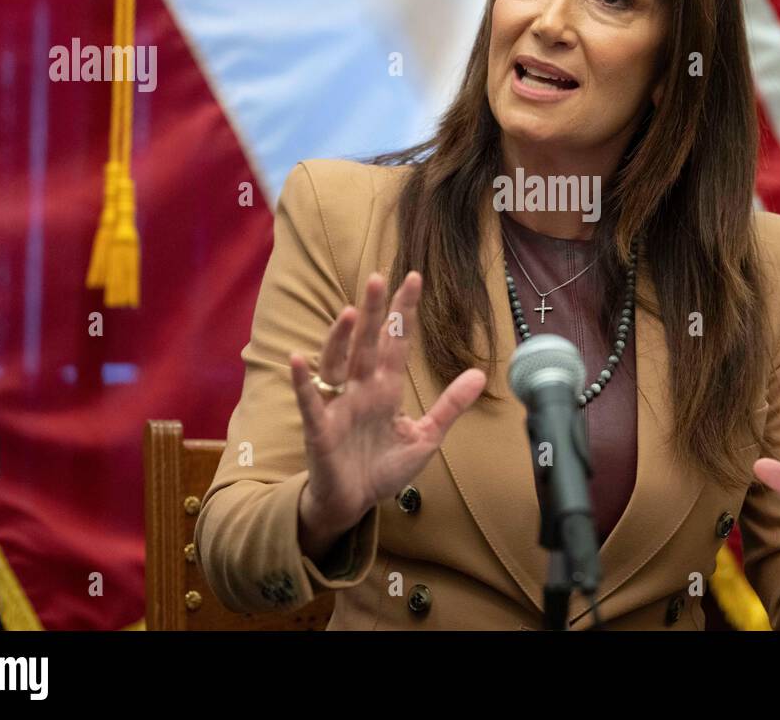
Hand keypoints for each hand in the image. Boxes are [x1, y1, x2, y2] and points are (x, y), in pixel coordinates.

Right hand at [290, 270, 486, 548]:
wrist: (354, 504)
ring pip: (338, 363)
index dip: (404, 313)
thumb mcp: (426, 436)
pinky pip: (310, 401)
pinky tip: (299, 359)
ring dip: (340, 338)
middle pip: (367, 343)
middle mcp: (361, 389)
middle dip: (373, 312)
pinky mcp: (320, 428)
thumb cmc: (384, 467)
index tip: (413, 278)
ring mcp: (339, 405)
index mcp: (386, 389)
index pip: (396, 343)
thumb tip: (480, 374)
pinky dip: (303, 381)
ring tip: (350, 312)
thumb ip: (450, 405)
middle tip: (378, 276)